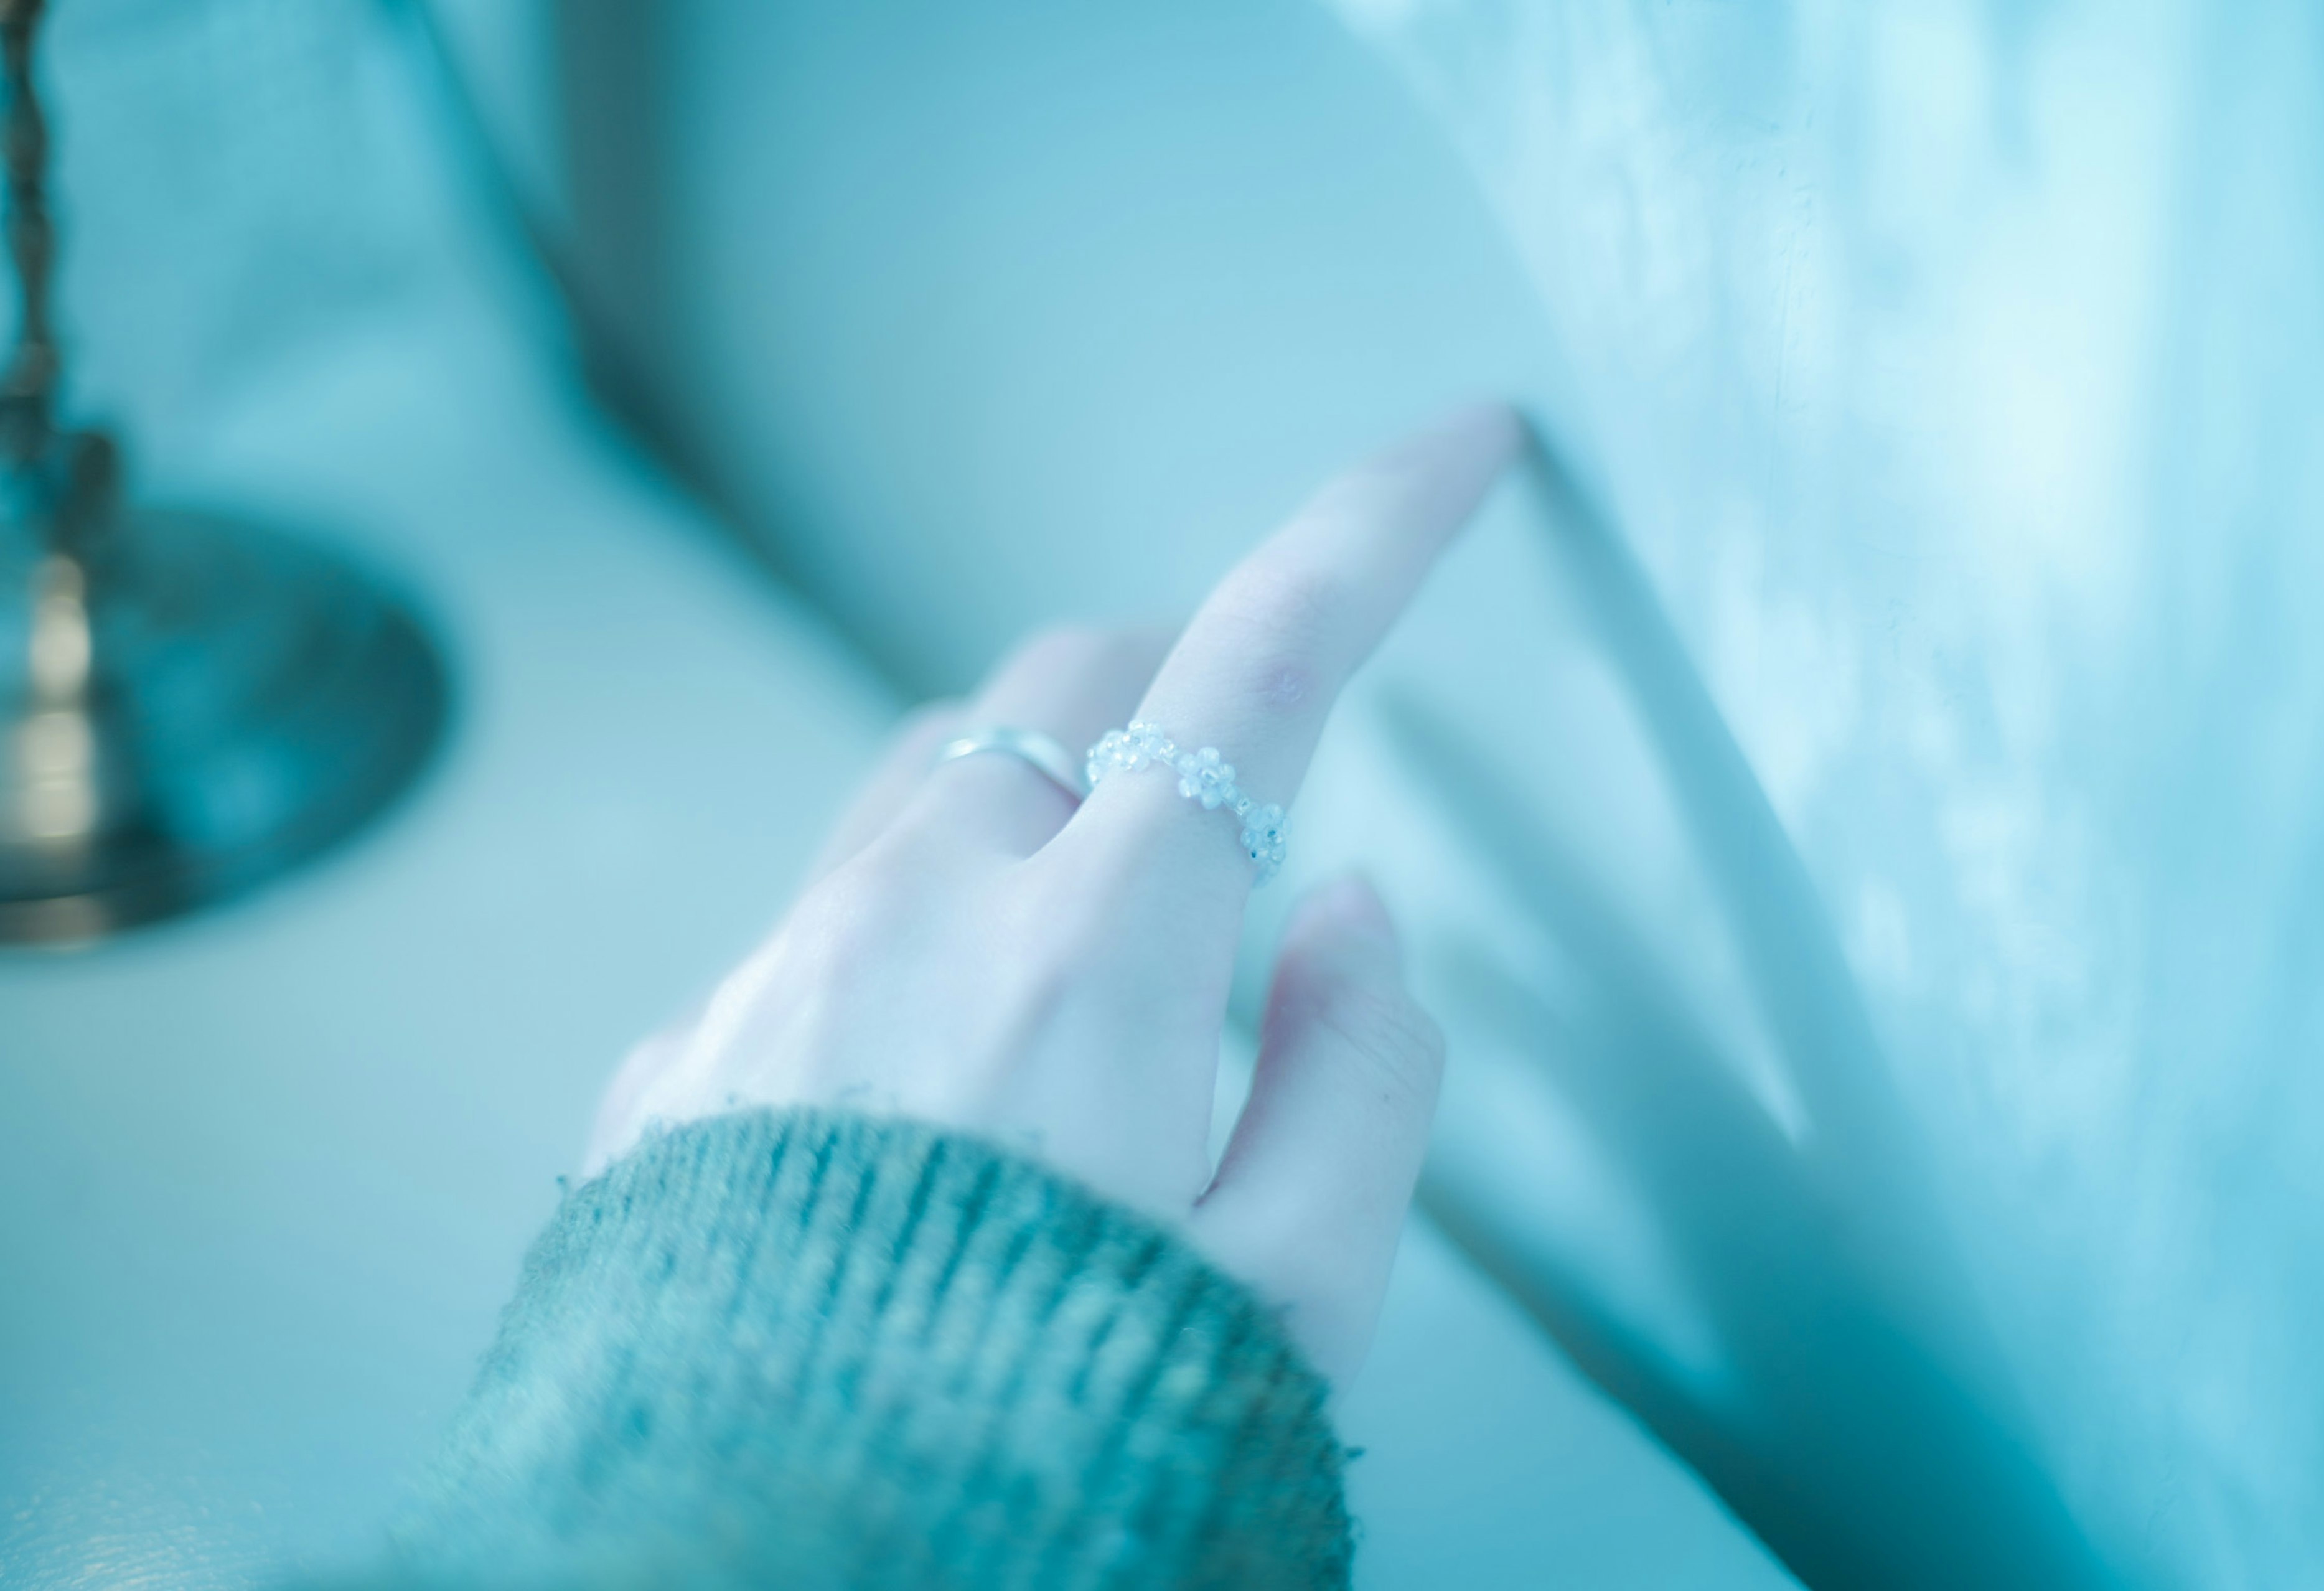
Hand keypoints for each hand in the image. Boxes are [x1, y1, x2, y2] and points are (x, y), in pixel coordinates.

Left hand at [584, 404, 1520, 1387]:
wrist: (752, 1581)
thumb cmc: (1056, 1450)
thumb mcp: (1295, 1299)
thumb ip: (1363, 1077)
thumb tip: (1350, 912)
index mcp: (1091, 956)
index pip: (1264, 660)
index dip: (1379, 529)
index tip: (1458, 444)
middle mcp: (907, 917)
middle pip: (1064, 685)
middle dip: (1175, 679)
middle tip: (1240, 771)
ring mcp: (766, 980)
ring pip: (923, 788)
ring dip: (1030, 802)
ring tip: (1088, 944)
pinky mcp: (674, 1066)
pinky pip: (810, 930)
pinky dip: (904, 940)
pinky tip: (927, 1083)